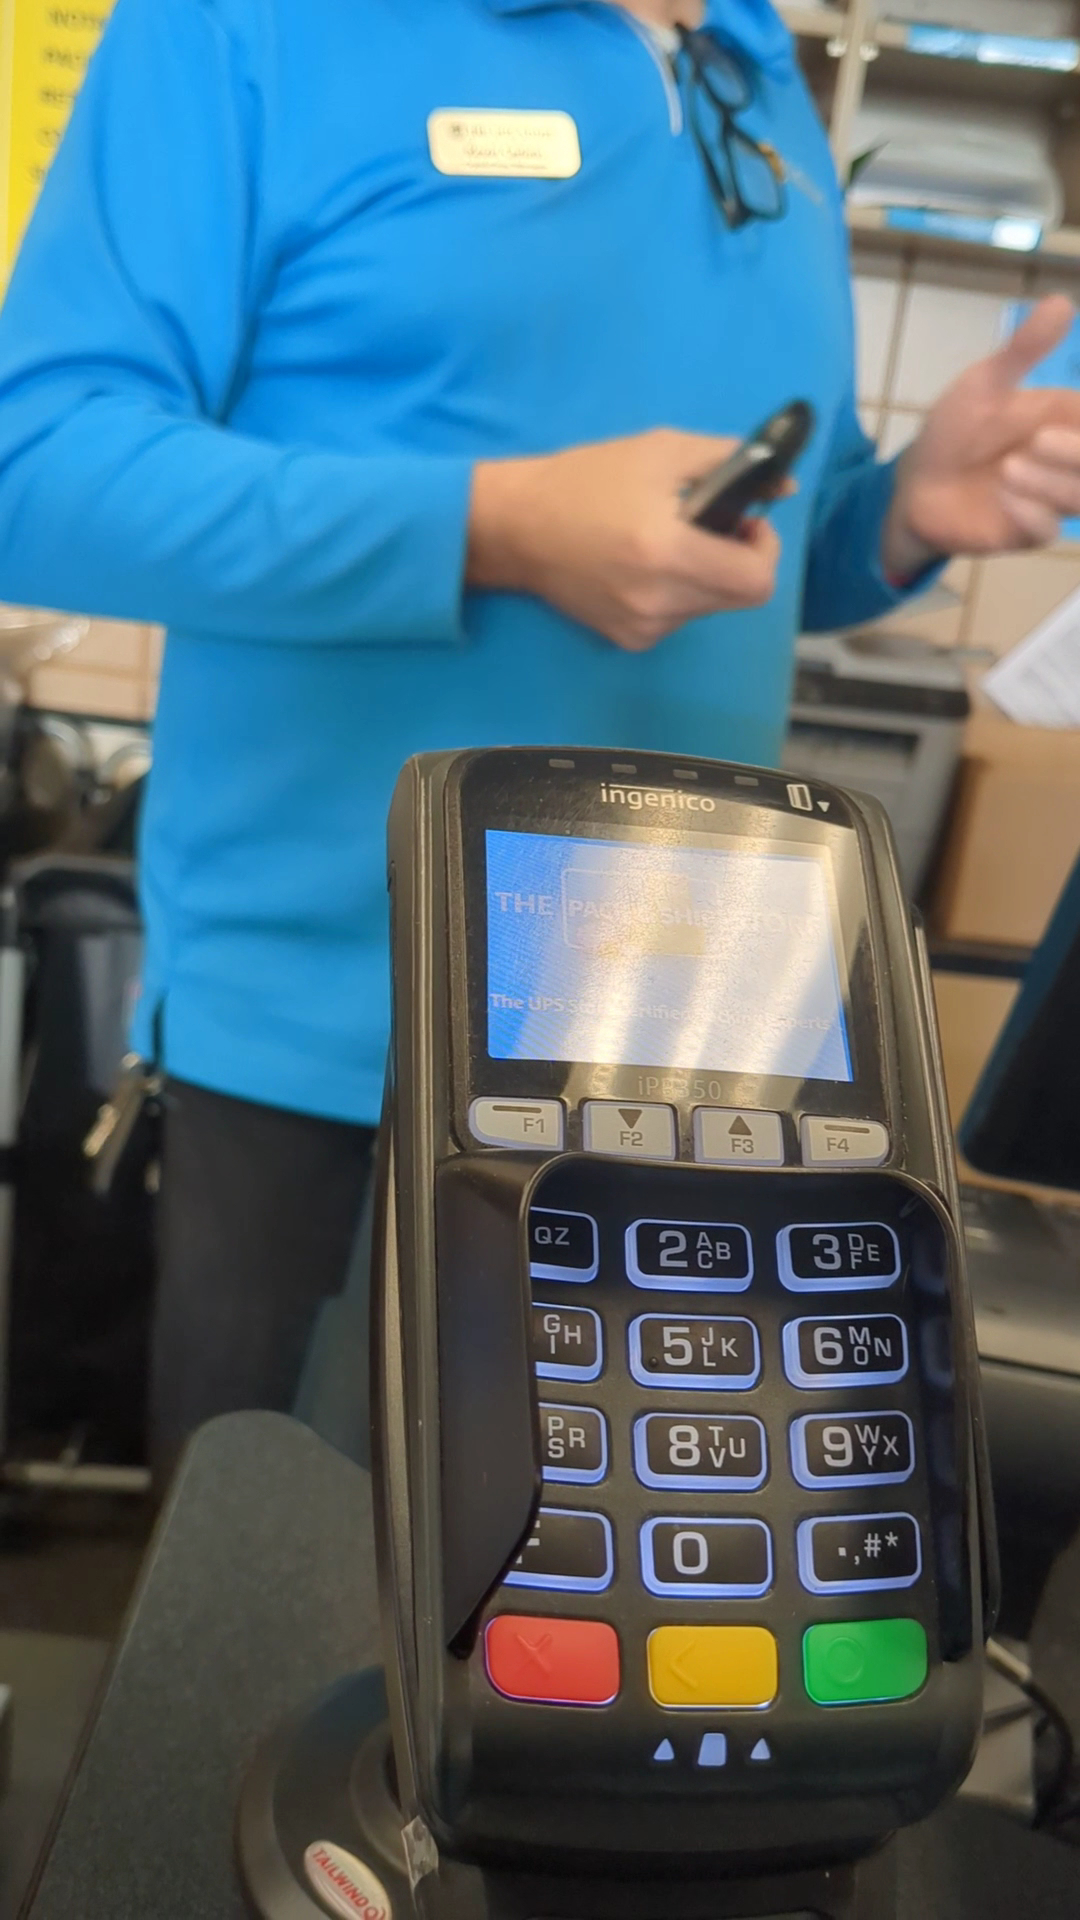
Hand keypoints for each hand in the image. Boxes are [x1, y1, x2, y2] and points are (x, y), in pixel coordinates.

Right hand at [467, 429, 781, 650]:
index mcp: (668, 552)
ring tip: (669, 541)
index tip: (746, 524)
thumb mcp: (661, 451)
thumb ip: (728, 461)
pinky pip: (679, 618)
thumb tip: (782, 484)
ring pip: (710, 607)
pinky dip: (678, 591)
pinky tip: (645, 566)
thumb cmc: (586, 479)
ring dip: (707, 575)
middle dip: (738, 560)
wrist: (516, 526)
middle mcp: (659, 601)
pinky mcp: (628, 638)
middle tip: (712, 527)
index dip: (765, 551)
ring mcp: (642, 626)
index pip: (756, 582)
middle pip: (739, 598)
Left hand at [884, 295, 1079, 579]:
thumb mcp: (985, 382)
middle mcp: (1067, 461)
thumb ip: (1024, 350)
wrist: (916, 483)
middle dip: (1077, 452)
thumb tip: (1061, 302)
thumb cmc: (956, 430)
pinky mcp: (1024, 532)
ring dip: (1051, 482)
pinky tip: (1005, 496)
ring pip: (1079, 497)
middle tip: (1039, 438)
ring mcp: (1049, 498)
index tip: (1061, 421)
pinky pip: (1045, 530)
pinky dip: (1031, 514)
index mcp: (1068, 419)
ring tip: (1008, 467)